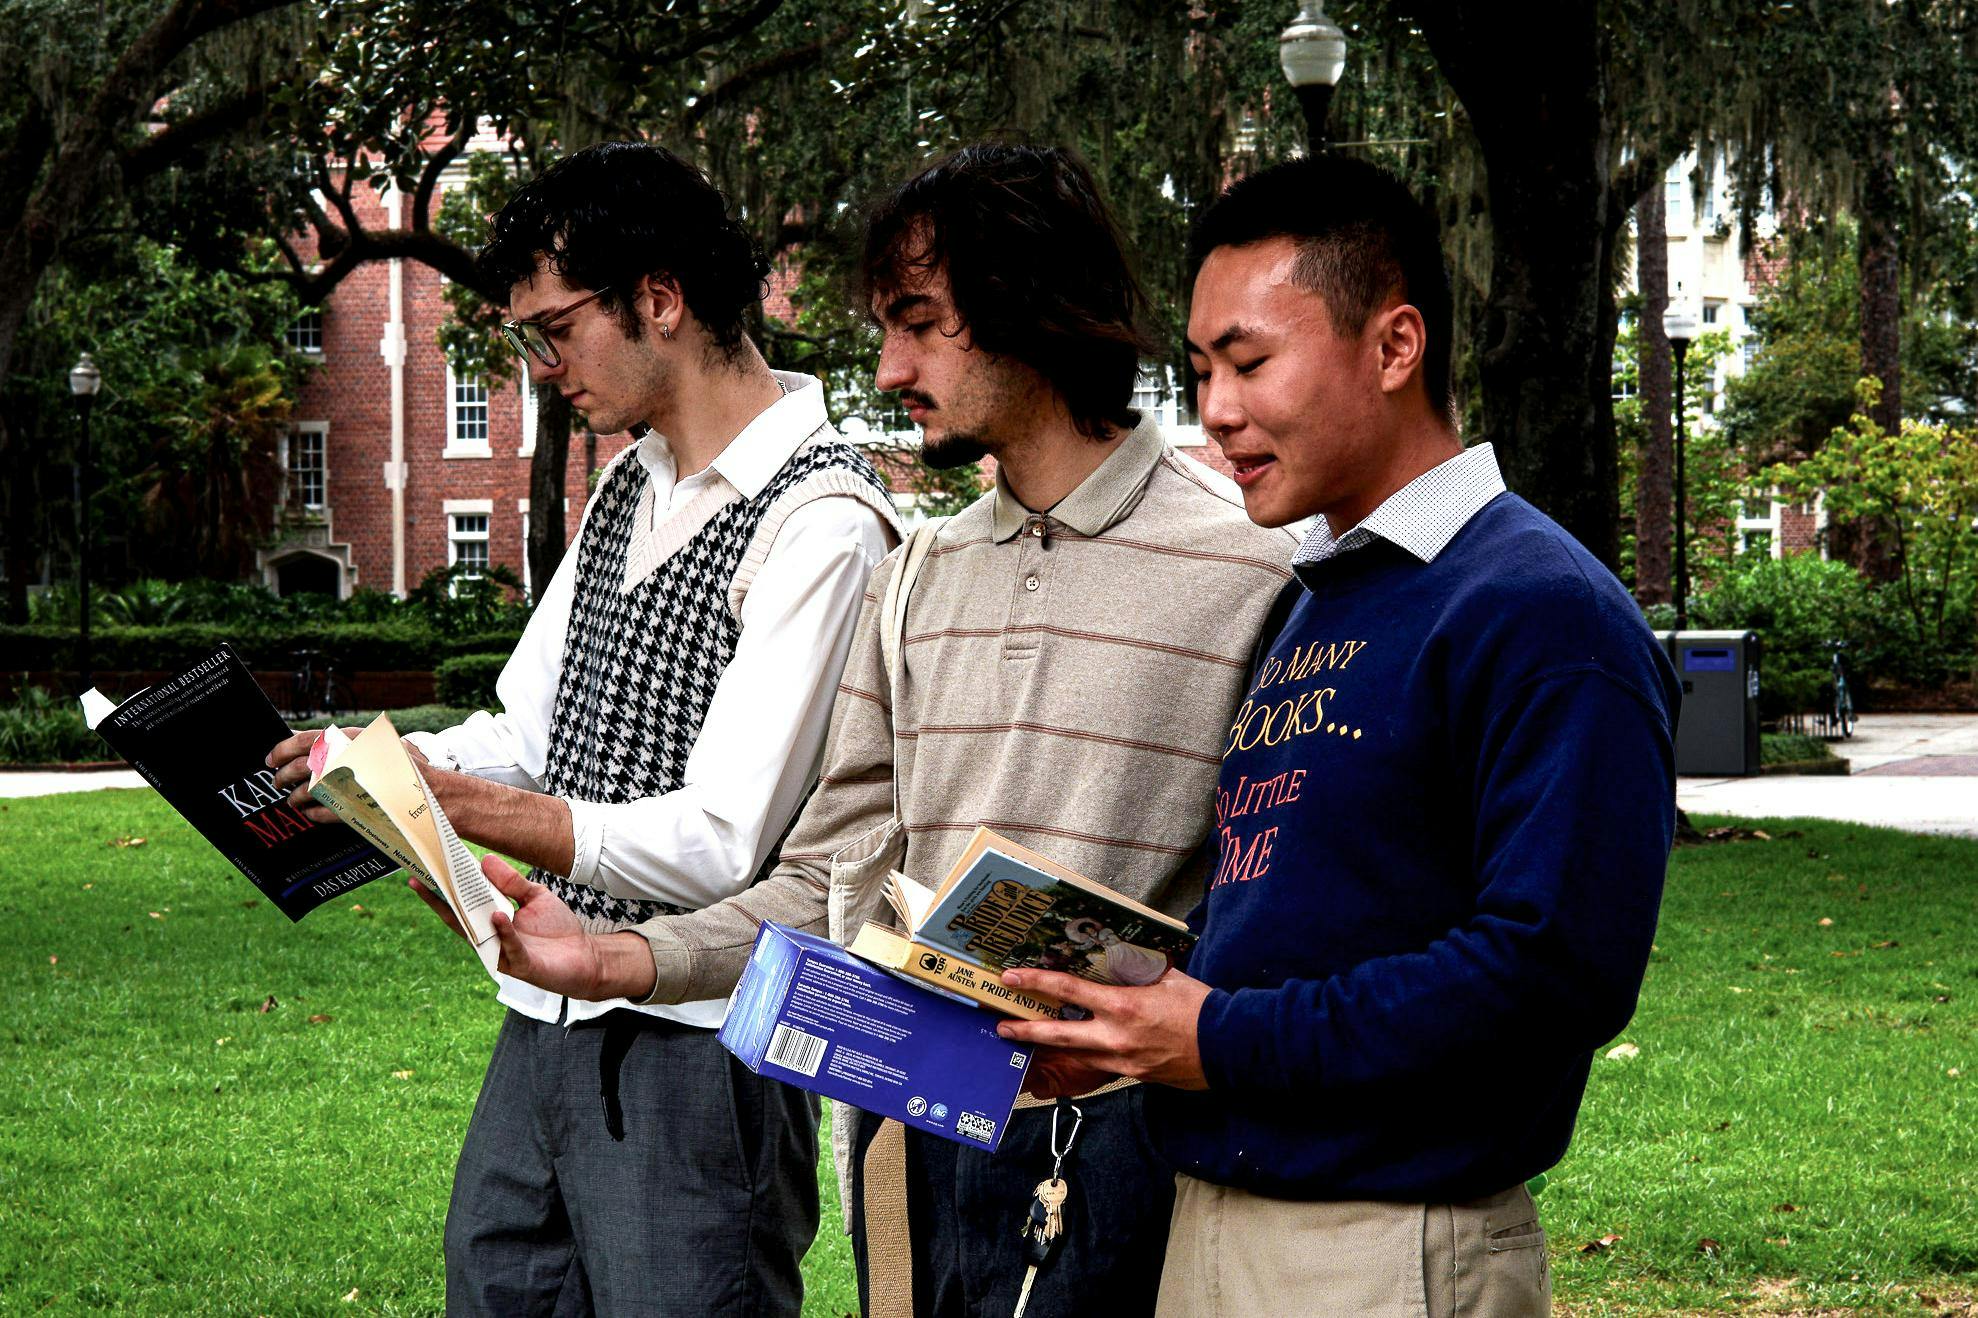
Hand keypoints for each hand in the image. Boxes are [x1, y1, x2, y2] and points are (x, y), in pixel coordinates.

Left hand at [268, 726, 425, 821]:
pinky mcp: (359, 808)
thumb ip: (349, 746)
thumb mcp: (378, 746)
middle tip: (277, 783)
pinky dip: (314, 814)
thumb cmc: (406, 772)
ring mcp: (355, 784)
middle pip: (303, 766)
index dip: (283, 749)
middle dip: (284, 776)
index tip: (271, 759)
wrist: (436, 795)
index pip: (308, 739)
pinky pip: (325, 811)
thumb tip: (309, 749)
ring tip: (293, 802)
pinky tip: (311, 815)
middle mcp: (354, 758)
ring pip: (310, 790)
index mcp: (356, 738)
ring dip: (297, 797)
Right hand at [407, 855, 654, 1000]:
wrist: (585, 956)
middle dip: (439, 900)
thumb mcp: (535, 896)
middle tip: (420, 878)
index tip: (425, 868)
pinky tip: (499, 916)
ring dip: (467, 914)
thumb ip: (511, 881)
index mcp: (490, 920)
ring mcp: (503, 954)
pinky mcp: (521, 965)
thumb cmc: (557, 929)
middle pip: (459, 919)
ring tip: (454, 889)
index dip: (441, 889)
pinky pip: (510, 946)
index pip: (460, 904)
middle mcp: (491, 938)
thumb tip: (484, 860)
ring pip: (479, 934)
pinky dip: (504, 931)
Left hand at [995, 967, 1214, 1090]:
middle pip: (1058, 1035)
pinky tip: (1074, 1053)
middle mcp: (1115, 1036)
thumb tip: (1119, 958)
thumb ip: (1138, 970)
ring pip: (1074, 1056)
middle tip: (1001, 1027)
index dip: (1036, 982)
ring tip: (1027, 1044)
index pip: (1068, 990)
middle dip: (1026, 1031)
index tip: (1012, 977)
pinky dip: (1081, 1059)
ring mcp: (1122, 1061)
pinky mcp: (1133, 1076)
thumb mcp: (1167, 977)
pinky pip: (1098, 1066)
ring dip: (1048, 1049)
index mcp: (1122, 1006)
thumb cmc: (1201, 1008)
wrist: (1229, 1047)